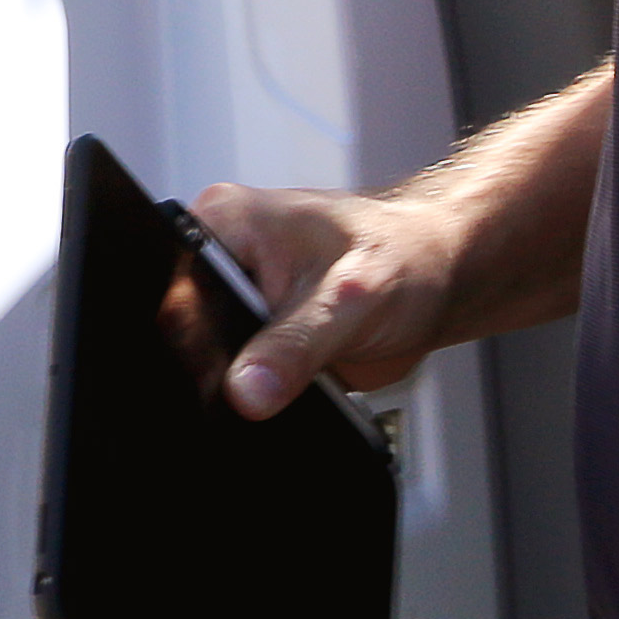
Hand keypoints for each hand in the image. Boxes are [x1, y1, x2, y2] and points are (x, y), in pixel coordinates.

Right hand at [192, 179, 479, 418]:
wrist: (442, 278)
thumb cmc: (405, 256)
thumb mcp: (349, 300)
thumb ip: (294, 346)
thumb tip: (245, 391)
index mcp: (225, 223)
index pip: (177, 292)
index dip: (194, 342)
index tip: (228, 378)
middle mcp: (223, 258)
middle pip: (186, 331)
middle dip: (221, 368)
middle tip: (272, 383)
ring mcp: (238, 300)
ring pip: (211, 360)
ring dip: (243, 387)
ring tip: (294, 380)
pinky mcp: (257, 336)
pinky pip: (240, 378)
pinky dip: (261, 395)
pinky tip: (291, 394)